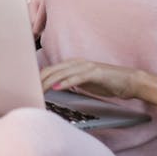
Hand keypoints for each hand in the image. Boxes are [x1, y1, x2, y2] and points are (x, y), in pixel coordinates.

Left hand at [39, 57, 156, 105]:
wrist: (129, 81)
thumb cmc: (107, 83)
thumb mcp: (84, 83)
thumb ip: (70, 82)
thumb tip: (55, 88)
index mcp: (73, 65)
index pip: (50, 70)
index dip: (37, 78)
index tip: (28, 88)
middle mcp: (77, 63)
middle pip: (52, 70)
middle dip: (38, 81)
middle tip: (28, 92)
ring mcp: (86, 67)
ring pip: (61, 73)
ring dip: (47, 83)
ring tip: (37, 92)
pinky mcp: (95, 73)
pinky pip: (76, 78)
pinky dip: (65, 82)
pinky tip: (56, 88)